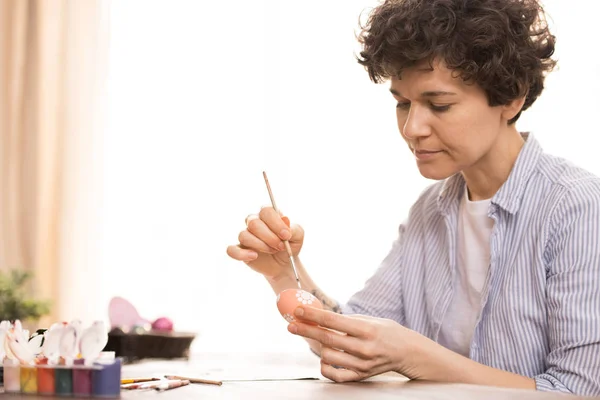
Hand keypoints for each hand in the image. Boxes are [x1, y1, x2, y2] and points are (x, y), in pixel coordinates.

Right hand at [226, 206, 303, 279]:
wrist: (284, 264)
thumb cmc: (290, 245)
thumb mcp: (298, 237)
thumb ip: (294, 228)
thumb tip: (285, 220)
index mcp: (268, 214)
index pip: (266, 210)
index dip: (276, 223)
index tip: (286, 235)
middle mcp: (254, 222)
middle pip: (254, 223)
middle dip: (269, 237)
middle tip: (281, 246)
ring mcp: (245, 236)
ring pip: (244, 235)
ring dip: (261, 245)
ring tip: (272, 251)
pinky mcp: (240, 249)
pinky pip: (231, 250)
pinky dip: (242, 254)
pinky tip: (254, 256)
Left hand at [287, 306, 425, 381]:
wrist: (407, 352)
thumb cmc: (386, 331)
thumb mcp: (369, 320)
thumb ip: (345, 320)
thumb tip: (318, 315)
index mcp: (367, 329)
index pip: (334, 321)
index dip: (314, 315)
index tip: (299, 310)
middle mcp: (364, 348)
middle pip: (327, 338)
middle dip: (306, 330)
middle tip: (291, 324)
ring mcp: (362, 364)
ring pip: (328, 356)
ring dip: (318, 347)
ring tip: (320, 341)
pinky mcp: (361, 376)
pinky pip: (335, 375)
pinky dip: (325, 367)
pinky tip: (324, 358)